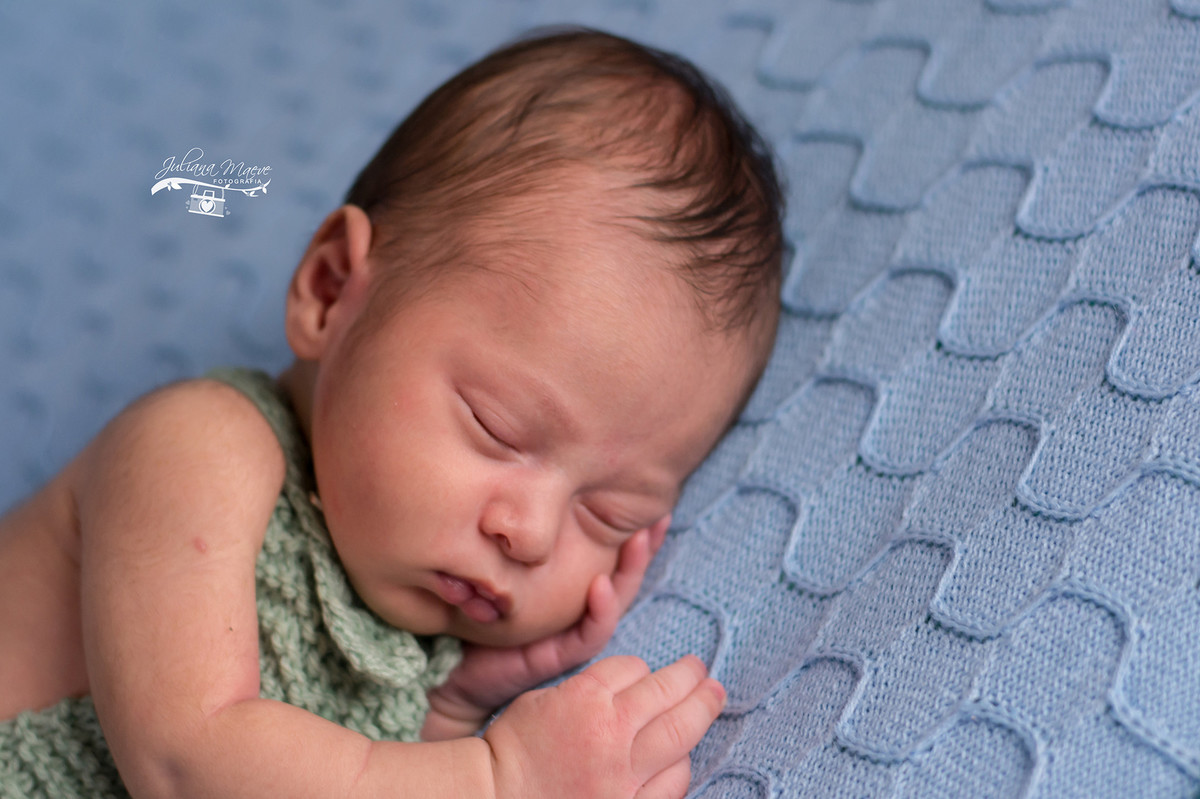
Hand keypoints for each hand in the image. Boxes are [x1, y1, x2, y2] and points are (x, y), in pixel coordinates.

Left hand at [422, 518, 668, 740]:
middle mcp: (580, 611)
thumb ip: (520, 542)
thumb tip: (526, 486)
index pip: (613, 557)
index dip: (635, 534)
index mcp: (573, 591)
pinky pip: (590, 633)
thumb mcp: (500, 569)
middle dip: (645, 547)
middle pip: (625, 575)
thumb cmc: (476, 616)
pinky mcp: (561, 656)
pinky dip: (601, 610)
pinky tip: (602, 584)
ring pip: (617, 601)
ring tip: (640, 540)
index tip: (653, 505)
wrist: (455, 673)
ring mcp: (574, 635)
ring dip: (631, 571)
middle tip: (661, 517)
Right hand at [484, 654, 725, 798]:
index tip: (645, 672)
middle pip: (669, 693)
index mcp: (584, 700)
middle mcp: (610, 734)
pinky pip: (673, 782)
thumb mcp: (542, 699)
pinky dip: (682, 764)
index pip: (632, 667)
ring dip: (700, 713)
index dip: (640, 668)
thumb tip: (631, 681)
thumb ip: (588, 687)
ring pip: (680, 734)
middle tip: (703, 670)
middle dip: (692, 677)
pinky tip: (684, 754)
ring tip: (711, 699)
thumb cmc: (512, 750)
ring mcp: (624, 776)